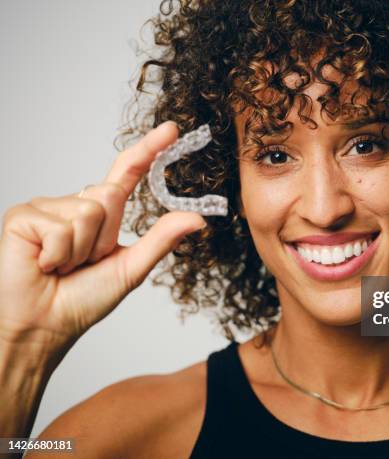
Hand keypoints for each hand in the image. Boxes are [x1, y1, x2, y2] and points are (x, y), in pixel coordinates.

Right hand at [0, 121, 206, 355]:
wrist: (41, 326)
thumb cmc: (81, 301)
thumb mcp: (130, 268)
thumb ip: (161, 240)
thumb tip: (198, 218)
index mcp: (100, 215)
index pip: (126, 174)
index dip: (149, 150)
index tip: (173, 130)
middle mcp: (74, 205)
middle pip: (110, 195)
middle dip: (105, 237)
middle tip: (85, 263)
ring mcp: (47, 208)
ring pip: (88, 211)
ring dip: (82, 250)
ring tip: (62, 267)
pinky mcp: (24, 216)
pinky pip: (61, 226)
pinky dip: (59, 254)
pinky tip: (44, 265)